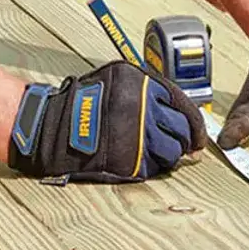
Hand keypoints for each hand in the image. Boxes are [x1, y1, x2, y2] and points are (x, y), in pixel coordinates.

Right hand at [7, 62, 206, 182]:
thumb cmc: (83, 103)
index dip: (195, 125)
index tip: (199, 138)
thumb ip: (151, 93)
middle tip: (178, 147)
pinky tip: (135, 159)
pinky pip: (152, 168)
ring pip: (171, 153)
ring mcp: (136, 137)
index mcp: (142, 86)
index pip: (184, 106)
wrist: (50, 126)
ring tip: (148, 151)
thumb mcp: (119, 81)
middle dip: (182, 141)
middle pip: (182, 132)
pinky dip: (149, 166)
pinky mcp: (127, 161)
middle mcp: (142, 110)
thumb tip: (184, 117)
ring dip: (166, 156)